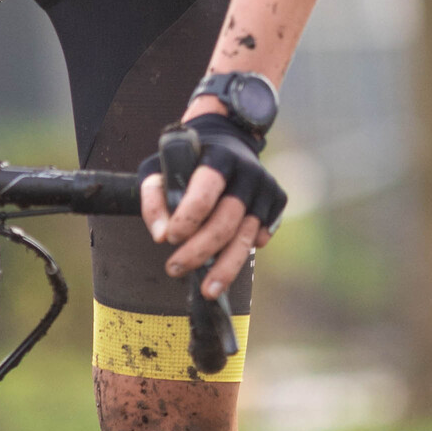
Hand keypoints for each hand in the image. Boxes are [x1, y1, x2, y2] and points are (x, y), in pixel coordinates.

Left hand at [138, 114, 286, 300]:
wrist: (228, 140)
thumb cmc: (188, 160)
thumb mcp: (161, 167)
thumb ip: (154, 198)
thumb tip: (160, 235)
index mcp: (219, 158)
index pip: (206, 192)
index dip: (188, 219)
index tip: (170, 239)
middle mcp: (248, 172)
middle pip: (225, 222)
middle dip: (199, 251)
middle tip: (174, 269)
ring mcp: (265, 188)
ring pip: (245, 237)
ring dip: (225, 268)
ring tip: (208, 290)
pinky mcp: (277, 201)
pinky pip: (260, 236)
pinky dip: (244, 252)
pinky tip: (226, 263)